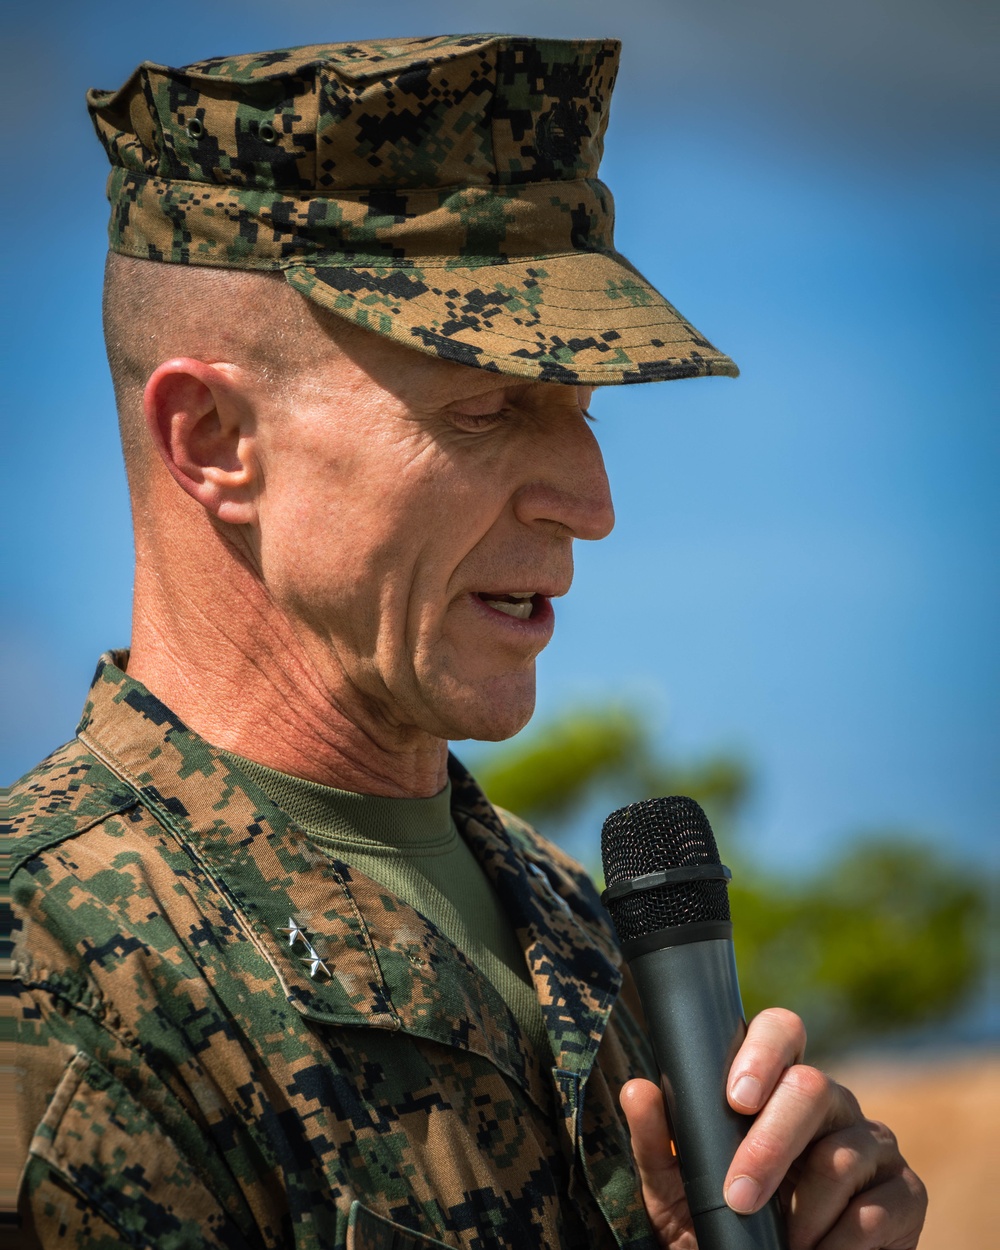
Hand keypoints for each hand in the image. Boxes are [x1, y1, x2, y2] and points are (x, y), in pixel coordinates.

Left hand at [620, 1007, 926, 1249]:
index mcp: (778, 1084)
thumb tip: (638, 1090)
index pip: (781, 1030)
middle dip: (770, 1146)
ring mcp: (873, 1143)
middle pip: (812, 1088)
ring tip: (780, 1242)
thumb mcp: (677, 1189)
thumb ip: (659, 1143)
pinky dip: (839, 1243)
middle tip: (739, 1197)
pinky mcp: (906, 1194)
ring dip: (801, 1209)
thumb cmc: (721, 1222)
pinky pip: (877, 1210)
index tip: (737, 1098)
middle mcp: (831, 1101)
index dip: (763, 1051)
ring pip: (842, 1155)